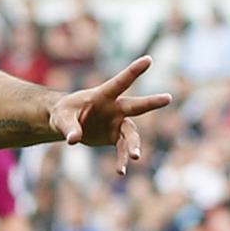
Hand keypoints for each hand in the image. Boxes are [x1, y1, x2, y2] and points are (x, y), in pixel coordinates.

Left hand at [48, 56, 171, 173]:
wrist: (66, 125)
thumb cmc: (63, 113)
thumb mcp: (61, 118)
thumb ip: (68, 128)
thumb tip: (73, 140)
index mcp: (102, 96)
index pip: (119, 82)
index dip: (133, 71)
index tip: (148, 59)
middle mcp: (115, 108)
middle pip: (136, 106)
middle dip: (151, 102)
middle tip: (168, 98)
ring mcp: (117, 122)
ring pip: (131, 133)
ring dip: (133, 145)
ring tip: (134, 157)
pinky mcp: (115, 137)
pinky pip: (122, 149)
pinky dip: (121, 160)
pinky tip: (120, 171)